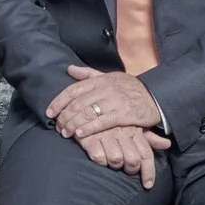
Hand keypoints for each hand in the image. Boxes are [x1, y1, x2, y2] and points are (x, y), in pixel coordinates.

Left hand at [47, 66, 162, 140]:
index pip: (73, 89)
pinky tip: (80, 135)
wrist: (155, 96)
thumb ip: (88, 74)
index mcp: (100, 80)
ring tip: (65, 133)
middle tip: (57, 127)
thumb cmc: (129, 88)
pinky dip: (89, 128)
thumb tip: (68, 69)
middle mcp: (106, 89)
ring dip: (74, 124)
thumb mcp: (109, 77)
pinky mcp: (124, 114)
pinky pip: (103, 122)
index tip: (49, 113)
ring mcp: (115, 101)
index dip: (59, 102)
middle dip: (65, 117)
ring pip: (88, 113)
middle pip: (78, 103)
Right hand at [79, 124, 171, 188]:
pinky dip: (100, 161)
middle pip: (133, 160)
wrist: (84, 105)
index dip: (148, 171)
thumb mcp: (132, 125)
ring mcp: (105, 134)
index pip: (146, 154)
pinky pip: (99, 157)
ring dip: (114, 166)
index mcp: (134, 130)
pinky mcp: (89, 137)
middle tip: (125, 170)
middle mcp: (122, 132)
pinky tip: (99, 157)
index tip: (148, 185)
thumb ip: (149, 137)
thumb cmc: (112, 119)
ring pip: (116, 160)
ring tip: (110, 162)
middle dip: (130, 170)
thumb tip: (167, 144)